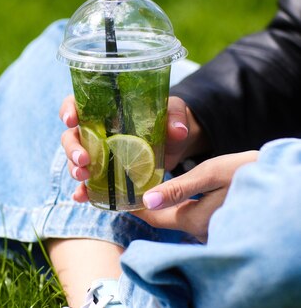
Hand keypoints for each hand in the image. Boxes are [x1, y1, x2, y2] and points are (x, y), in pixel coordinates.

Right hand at [59, 95, 207, 202]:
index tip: (71, 120)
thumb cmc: (167, 120)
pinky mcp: (105, 173)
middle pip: (71, 136)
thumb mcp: (174, 112)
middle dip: (72, 148)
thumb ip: (175, 117)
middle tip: (83, 159)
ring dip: (74, 168)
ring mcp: (98, 153)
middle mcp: (95, 130)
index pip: (77, 104)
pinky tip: (81, 197)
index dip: (69, 110)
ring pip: (75, 159)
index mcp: (105, 109)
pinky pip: (88, 182)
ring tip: (83, 177)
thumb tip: (177, 131)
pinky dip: (82, 190)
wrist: (174, 143)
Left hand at [132, 150, 257, 241]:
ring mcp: (216, 232)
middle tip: (135, 190)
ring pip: (183, 220)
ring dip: (170, 207)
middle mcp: (204, 233)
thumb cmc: (247, 173)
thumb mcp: (210, 174)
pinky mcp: (225, 226)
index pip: (156, 220)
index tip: (122, 200)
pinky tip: (184, 195)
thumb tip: (147, 201)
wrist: (284, 181)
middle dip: (152, 208)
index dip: (137, 210)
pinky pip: (198, 219)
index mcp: (195, 220)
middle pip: (169, 221)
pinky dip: (187, 207)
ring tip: (155, 188)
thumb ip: (178, 188)